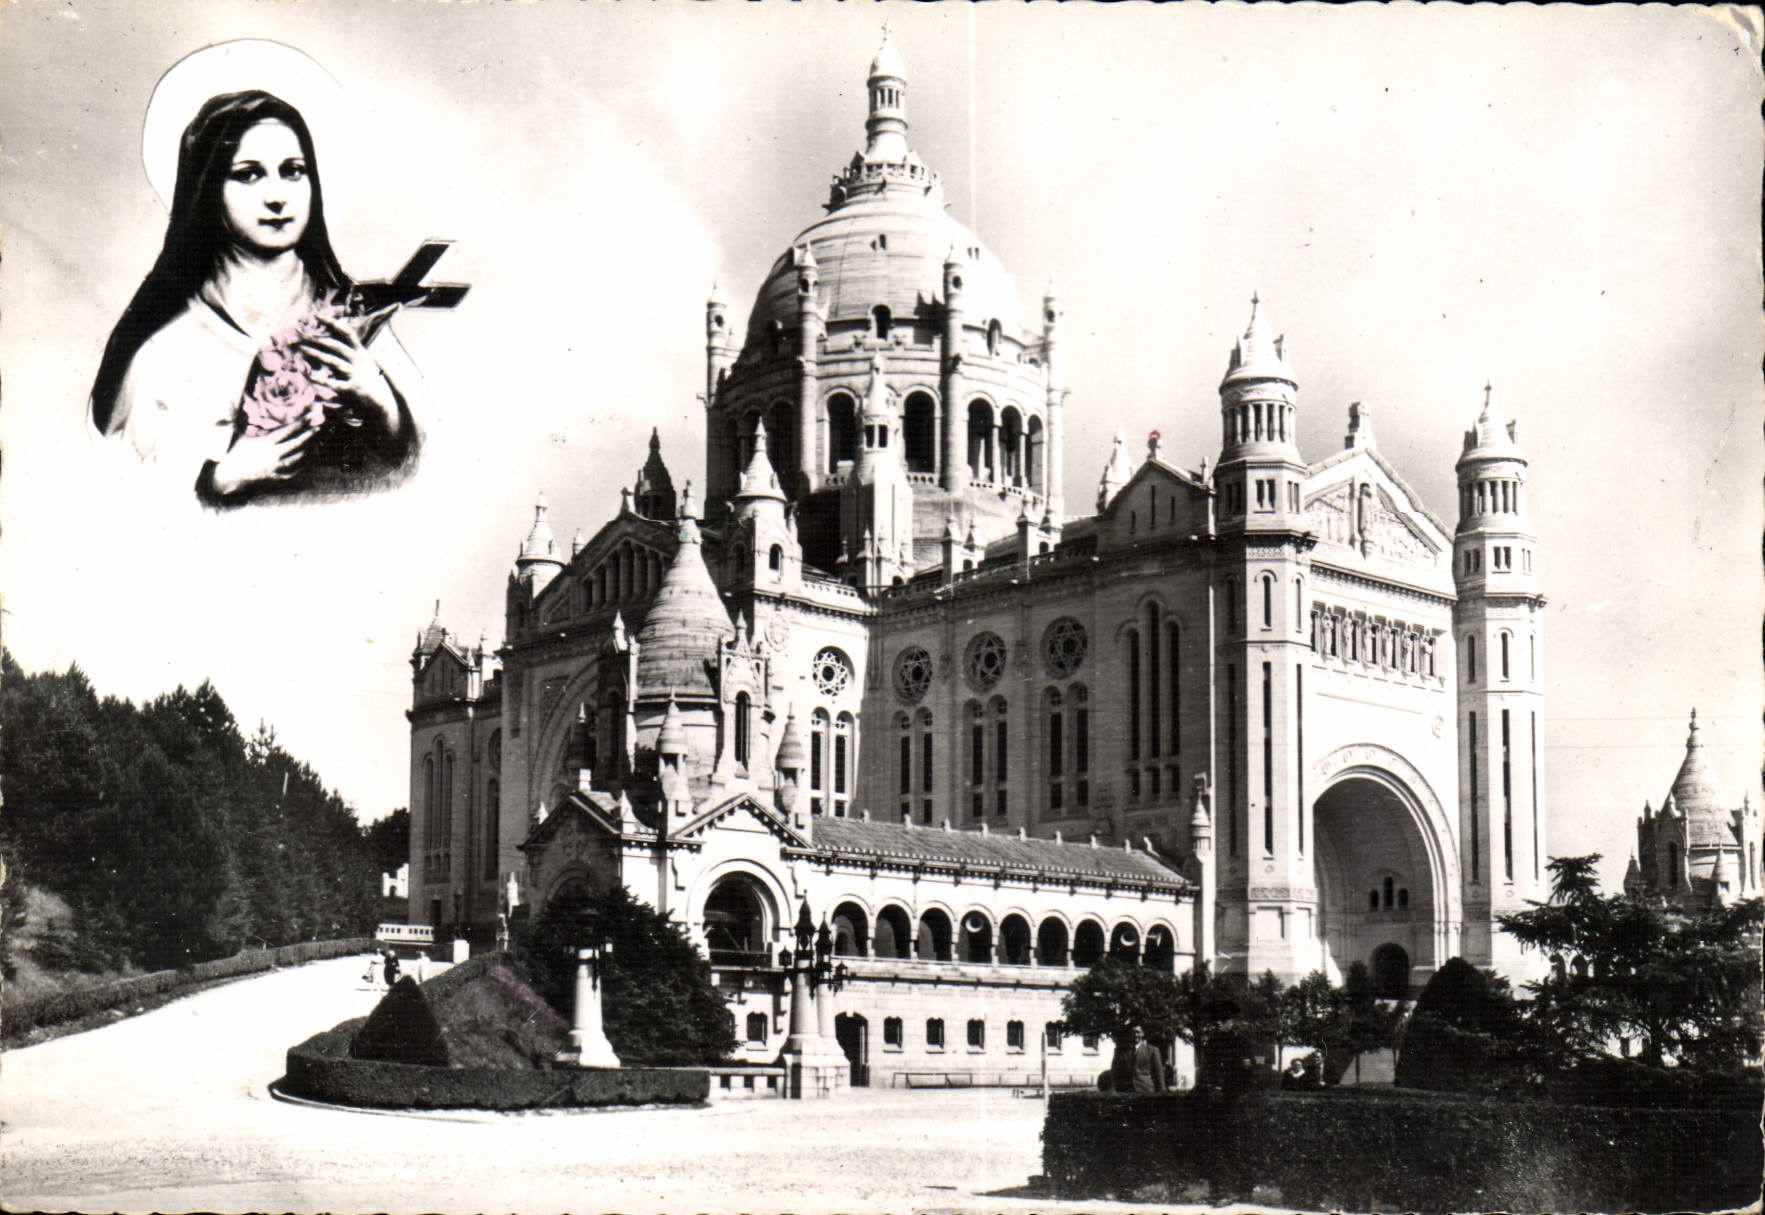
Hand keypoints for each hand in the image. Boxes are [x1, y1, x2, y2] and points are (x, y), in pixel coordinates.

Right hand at [210, 419, 314, 495]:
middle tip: (318, 427)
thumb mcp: (243, 434)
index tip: (310, 417)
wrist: (230, 474)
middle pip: (296, 444)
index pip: (287, 431)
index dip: (300, 423)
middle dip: (309, 435)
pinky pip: (293, 472)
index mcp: (266, 443)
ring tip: (315, 443)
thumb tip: (248, 402)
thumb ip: (251, 421)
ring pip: (297, 459)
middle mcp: (273, 455)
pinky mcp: (276, 477)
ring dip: (307, 450)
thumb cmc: (237, 451)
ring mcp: (276, 467)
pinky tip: (307, 461)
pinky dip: (301, 467)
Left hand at [301, 307, 401, 433]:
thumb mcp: (362, 363)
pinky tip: (309, 376)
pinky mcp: (353, 388)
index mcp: (361, 352)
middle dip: (318, 340)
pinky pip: (334, 383)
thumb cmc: (370, 382)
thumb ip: (348, 353)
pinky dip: (321, 379)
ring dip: (317, 354)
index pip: (347, 332)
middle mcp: (359, 360)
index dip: (332, 323)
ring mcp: (356, 374)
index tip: (317, 315)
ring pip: (334, 361)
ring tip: (302, 349)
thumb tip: (329, 342)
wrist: (385, 402)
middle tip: (302, 335)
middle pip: (337, 346)